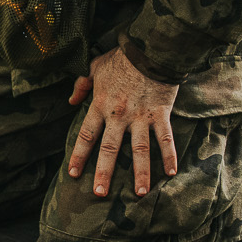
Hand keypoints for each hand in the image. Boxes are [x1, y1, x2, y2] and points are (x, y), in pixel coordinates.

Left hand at [66, 48, 179, 197]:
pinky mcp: (161, 114)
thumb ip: (81, 85)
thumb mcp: (95, 67)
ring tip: (139, 193)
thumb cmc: (121, 57)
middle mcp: (119, 115)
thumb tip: (70, 99)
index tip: (74, 173)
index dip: (79, 155)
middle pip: (110, 149)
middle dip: (104, 172)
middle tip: (99, 194)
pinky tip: (171, 173)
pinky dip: (169, 155)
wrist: (150, 48)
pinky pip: (166, 138)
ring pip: (140, 149)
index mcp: (100, 105)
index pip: (86, 135)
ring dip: (140, 173)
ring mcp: (141, 116)